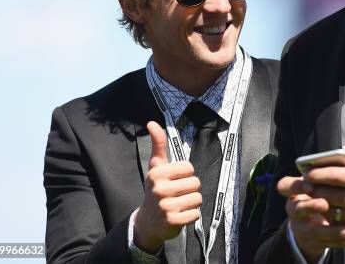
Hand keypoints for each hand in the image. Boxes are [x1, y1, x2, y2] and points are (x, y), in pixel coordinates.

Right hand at [134, 121, 201, 252]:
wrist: (147, 223)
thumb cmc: (156, 189)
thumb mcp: (156, 167)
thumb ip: (158, 144)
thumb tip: (152, 122)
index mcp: (157, 173)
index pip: (189, 167)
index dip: (186, 174)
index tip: (175, 180)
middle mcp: (159, 189)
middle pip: (196, 183)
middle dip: (190, 189)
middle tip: (177, 194)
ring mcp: (165, 206)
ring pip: (197, 198)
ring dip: (191, 203)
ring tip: (179, 205)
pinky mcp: (173, 222)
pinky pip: (195, 214)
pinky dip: (191, 216)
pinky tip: (179, 216)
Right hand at [278, 176, 344, 262]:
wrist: (314, 222)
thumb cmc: (322, 194)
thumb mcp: (320, 184)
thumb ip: (328, 175)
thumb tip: (344, 165)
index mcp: (294, 192)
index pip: (285, 186)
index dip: (295, 186)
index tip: (310, 185)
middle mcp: (294, 209)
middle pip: (296, 208)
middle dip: (310, 206)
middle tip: (324, 204)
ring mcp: (301, 227)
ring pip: (311, 230)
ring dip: (329, 230)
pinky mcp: (312, 241)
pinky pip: (323, 243)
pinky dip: (337, 241)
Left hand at [306, 142, 344, 239]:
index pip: (337, 177)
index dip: (319, 173)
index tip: (308, 171)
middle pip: (330, 195)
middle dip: (314, 189)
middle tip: (304, 184)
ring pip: (332, 212)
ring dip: (319, 204)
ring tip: (311, 196)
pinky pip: (339, 225)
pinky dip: (329, 218)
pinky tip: (324, 211)